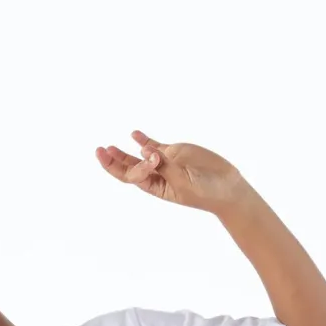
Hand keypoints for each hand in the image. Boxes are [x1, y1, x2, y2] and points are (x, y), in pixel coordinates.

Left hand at [95, 130, 250, 213]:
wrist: (226, 187)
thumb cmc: (205, 192)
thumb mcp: (183, 182)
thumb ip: (165, 166)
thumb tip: (145, 150)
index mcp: (156, 187)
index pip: (135, 176)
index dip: (136, 165)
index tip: (152, 157)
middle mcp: (156, 175)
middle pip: (128, 168)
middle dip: (113, 161)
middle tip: (99, 151)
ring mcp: (164, 163)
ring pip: (138, 157)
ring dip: (122, 153)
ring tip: (108, 148)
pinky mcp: (174, 152)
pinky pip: (155, 145)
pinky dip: (144, 139)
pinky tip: (134, 134)